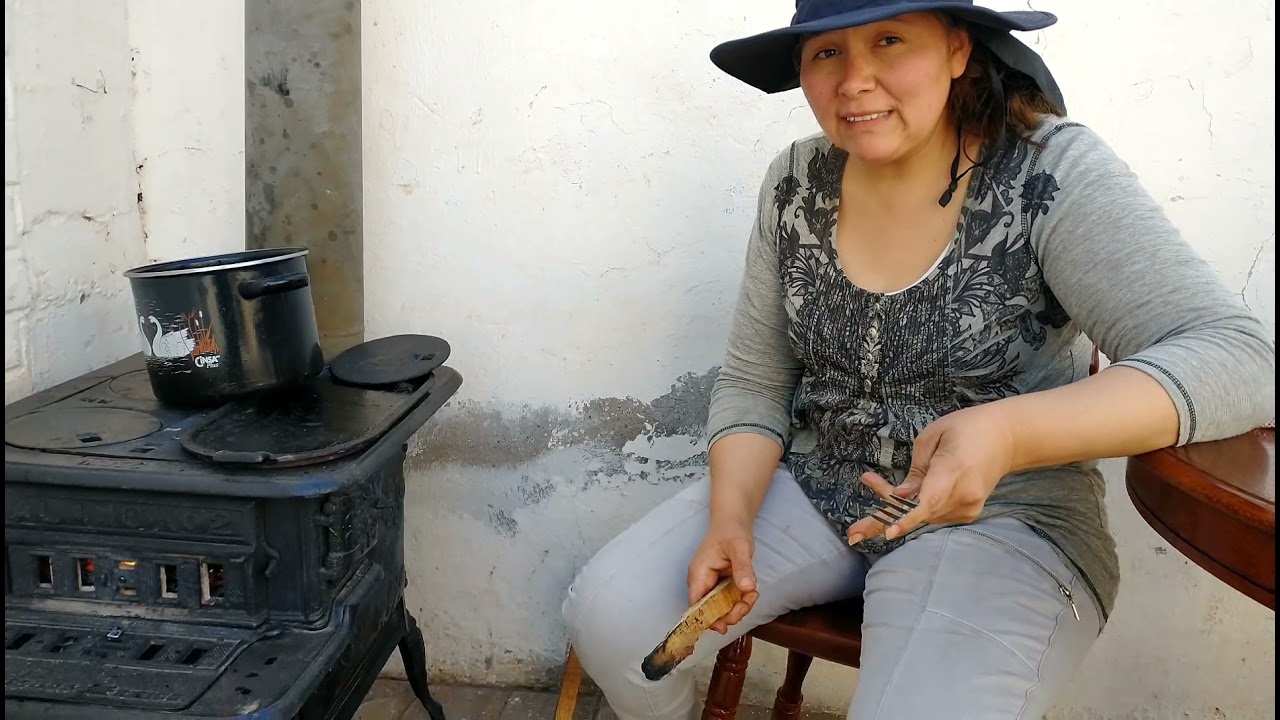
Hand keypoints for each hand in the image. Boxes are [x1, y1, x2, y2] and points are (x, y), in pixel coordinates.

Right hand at [687, 516, 758, 633]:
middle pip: (709, 612)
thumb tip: (746, 588)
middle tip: (747, 603)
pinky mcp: (720, 584)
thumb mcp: (740, 547)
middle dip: (729, 613)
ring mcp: (710, 584)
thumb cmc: (732, 530)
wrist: (733, 520)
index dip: (707, 620)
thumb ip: (743, 567)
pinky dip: (740, 601)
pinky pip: (728, 601)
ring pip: (721, 608)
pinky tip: (751, 592)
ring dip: (738, 607)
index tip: (725, 627)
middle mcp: (701, 582)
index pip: (696, 606)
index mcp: (699, 575)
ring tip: (753, 595)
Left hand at [846, 403, 1014, 544]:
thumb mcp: (933, 436)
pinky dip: (914, 507)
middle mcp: (963, 495)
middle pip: (918, 512)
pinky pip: (933, 514)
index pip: (928, 501)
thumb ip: (915, 470)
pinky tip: (902, 491)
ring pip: (923, 515)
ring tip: (871, 482)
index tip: (888, 531)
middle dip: (884, 516)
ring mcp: (968, 507)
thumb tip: (899, 497)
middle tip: (852, 533)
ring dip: (896, 506)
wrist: (1006, 438)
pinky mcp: (968, 512)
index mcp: (953, 470)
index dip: (906, 518)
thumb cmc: (966, 428)